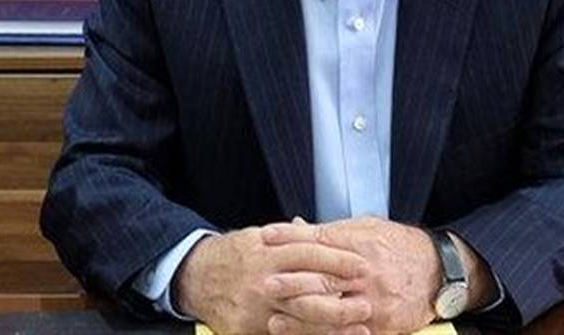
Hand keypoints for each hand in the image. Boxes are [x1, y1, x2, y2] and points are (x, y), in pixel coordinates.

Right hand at [174, 225, 371, 334]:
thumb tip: (332, 238)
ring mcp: (255, 307)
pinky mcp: (247, 329)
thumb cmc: (235, 255)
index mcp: (268, 251)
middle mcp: (263, 279)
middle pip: (310, 289)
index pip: (312, 253)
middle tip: (367, 302)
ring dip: (333, 325)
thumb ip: (294, 239)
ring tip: (359, 327)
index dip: (340, 260)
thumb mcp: (262, 238)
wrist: (196, 276)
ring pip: (301, 319)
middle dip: (342, 298)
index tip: (363, 266)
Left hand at [261, 217, 440, 334]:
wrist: (439, 271)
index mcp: (360, 242)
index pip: (319, 238)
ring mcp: (373, 299)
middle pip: (323, 277)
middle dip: (291, 281)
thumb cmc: (399, 245)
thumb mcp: (367, 228)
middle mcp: (365, 270)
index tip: (266, 237)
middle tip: (263, 284)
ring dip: (301, 317)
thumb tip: (296, 225)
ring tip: (274, 320)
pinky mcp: (381, 323)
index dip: (290, 238)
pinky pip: (350, 333)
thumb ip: (331, 231)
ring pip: (332, 310)